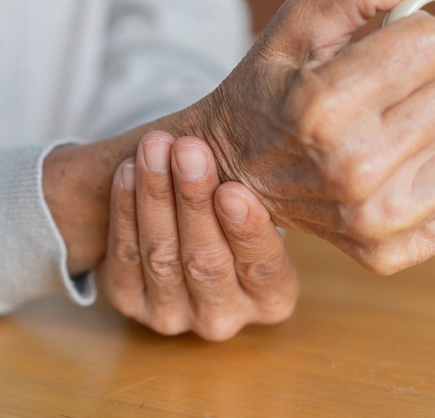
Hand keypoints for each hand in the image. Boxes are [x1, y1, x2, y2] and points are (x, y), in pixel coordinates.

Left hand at [99, 131, 298, 340]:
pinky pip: (125, 257)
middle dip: (194, 201)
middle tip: (189, 151)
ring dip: (156, 196)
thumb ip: (267, 190)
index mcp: (273, 299)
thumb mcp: (267, 206)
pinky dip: (125, 210)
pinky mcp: (129, 303)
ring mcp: (173, 317)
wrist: (193, 231)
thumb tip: (285, 141)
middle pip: (206, 262)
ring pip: (161, 256)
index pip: (262, 268)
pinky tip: (129, 171)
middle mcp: (224, 317)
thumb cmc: (241, 209)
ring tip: (155, 148)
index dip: (246, 231)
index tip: (232, 190)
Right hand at [192, 0, 434, 273]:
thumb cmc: (271, 90)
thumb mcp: (298, 23)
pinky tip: (417, 173)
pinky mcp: (392, 252)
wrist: (234, 173)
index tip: (392, 51)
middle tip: (406, 91)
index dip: (420, 35)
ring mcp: (377, 220)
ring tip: (417, 132)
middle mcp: (355, 168)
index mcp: (325, 103)